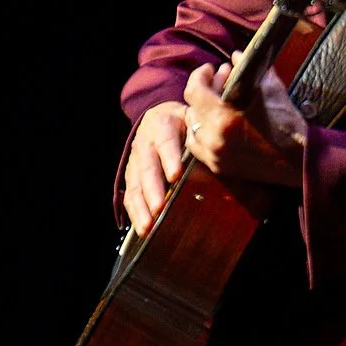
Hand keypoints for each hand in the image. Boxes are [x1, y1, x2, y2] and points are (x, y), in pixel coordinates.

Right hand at [123, 102, 189, 236]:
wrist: (161, 117)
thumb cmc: (185, 123)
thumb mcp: (194, 120)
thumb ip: (201, 134)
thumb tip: (215, 155)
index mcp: (162, 124)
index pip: (165, 141)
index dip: (169, 158)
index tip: (175, 175)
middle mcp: (144, 142)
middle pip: (147, 167)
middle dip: (153, 189)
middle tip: (160, 208)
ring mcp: (135, 160)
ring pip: (135, 184)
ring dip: (141, 206)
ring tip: (148, 226)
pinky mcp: (131, 174)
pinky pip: (130, 195)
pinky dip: (135, 212)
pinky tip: (142, 228)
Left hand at [181, 57, 304, 189]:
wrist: (299, 161)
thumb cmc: (287, 123)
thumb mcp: (270, 89)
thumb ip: (248, 69)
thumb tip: (235, 55)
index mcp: (224, 118)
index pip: (194, 91)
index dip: (200, 76)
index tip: (210, 69)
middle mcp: (213, 138)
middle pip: (192, 108)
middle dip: (204, 92)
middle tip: (220, 82)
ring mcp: (214, 155)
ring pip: (192, 127)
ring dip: (200, 113)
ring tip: (216, 103)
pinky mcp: (218, 167)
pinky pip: (197, 146)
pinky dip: (201, 132)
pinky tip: (214, 123)